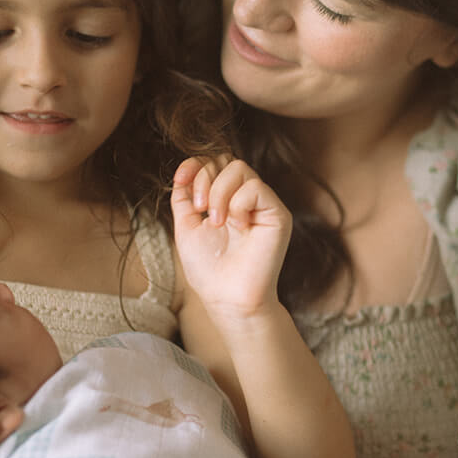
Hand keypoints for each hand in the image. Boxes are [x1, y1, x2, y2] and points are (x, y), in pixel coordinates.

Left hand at [171, 156, 290, 321]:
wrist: (226, 297)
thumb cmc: (208, 269)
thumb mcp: (186, 227)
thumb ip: (184, 198)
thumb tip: (182, 172)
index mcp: (227, 200)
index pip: (216, 163)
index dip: (196, 164)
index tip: (180, 178)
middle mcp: (247, 199)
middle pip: (226, 160)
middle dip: (205, 179)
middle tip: (200, 209)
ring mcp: (263, 205)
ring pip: (240, 168)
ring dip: (219, 192)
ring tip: (216, 222)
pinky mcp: (277, 214)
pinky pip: (255, 187)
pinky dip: (237, 204)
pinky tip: (237, 226)